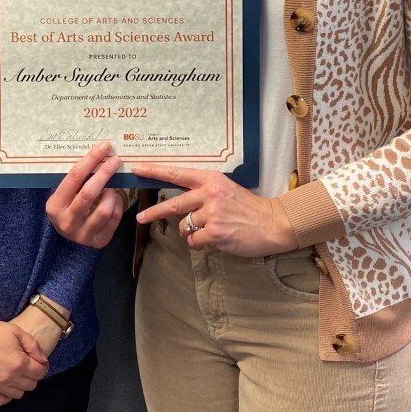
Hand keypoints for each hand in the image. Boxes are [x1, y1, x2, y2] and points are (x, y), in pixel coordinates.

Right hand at [0, 303, 66, 411]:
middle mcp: (10, 377)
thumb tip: (42, 360)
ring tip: (16, 376)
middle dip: (32, 376)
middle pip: (30, 385)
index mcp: (20, 363)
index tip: (39, 363)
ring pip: (17, 394)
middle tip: (28, 368)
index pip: (40, 373)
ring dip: (20, 386)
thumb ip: (33, 346)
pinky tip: (6, 388)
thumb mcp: (16, 331)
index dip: (42, 367)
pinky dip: (5, 396)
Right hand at [46, 141, 123, 247]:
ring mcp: (82, 235)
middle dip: (105, 173)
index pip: (74, 178)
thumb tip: (99, 152)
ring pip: (104, 209)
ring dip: (111, 193)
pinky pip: (114, 219)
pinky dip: (116, 204)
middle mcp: (66, 222)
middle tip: (116, 160)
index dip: (91, 160)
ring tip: (111, 188)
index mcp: (55, 206)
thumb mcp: (65, 195)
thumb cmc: (68, 207)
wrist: (69, 240)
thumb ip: (77, 180)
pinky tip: (113, 199)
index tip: (104, 147)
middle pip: (89, 193)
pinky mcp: (98, 241)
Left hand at [131, 163, 296, 256]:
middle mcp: (210, 193)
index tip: (137, 168)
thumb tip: (179, 203)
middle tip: (141, 217)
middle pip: (173, 203)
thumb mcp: (225, 190)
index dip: (155, 171)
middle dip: (154, 212)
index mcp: (212, 179)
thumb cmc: (248, 208)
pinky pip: (193, 240)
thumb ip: (203, 191)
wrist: (272, 223)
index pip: (178, 173)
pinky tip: (214, 239)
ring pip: (185, 226)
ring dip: (192, 232)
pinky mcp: (214, 232)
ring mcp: (212, 214)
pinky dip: (199, 243)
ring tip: (211, 230)